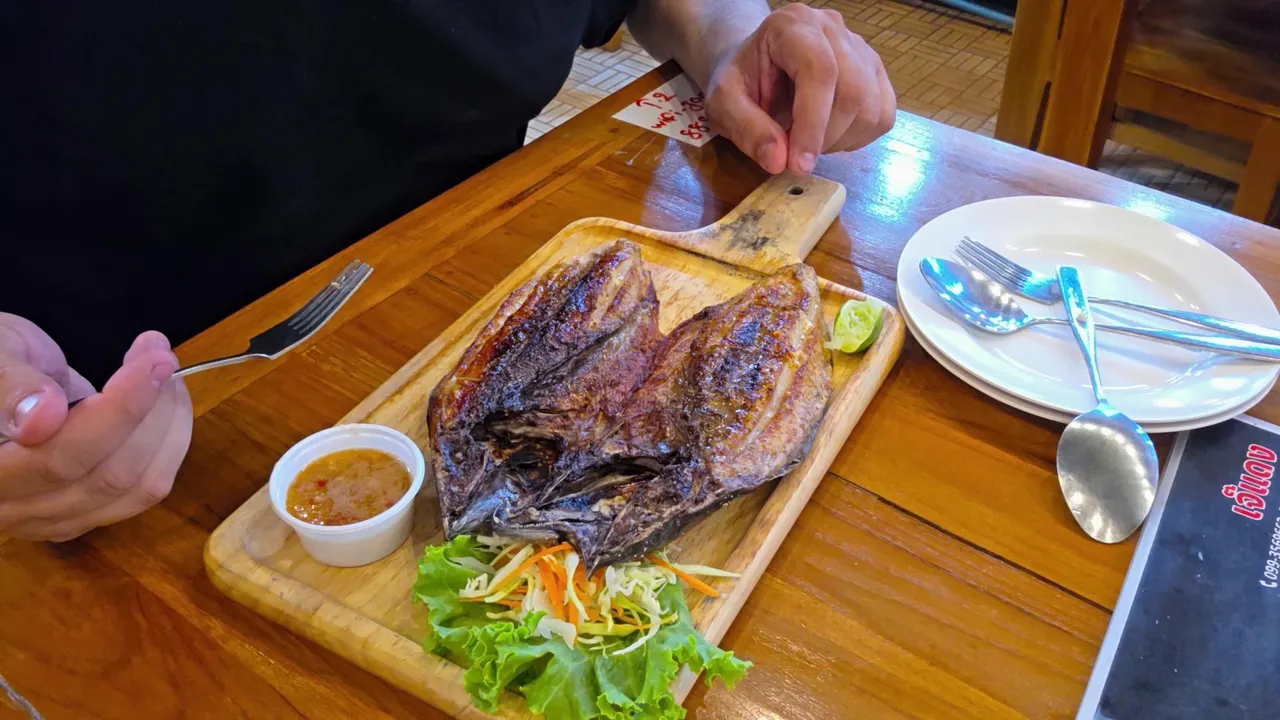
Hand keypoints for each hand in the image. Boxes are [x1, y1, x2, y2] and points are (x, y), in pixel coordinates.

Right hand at [0, 314, 192, 540]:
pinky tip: (167, 405)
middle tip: (161, 356)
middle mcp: (14, 508)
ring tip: (166, 373)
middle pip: (107, 478)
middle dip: (152, 412)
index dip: (118, 413)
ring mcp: (52, 517)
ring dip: (169, 427)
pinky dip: (170, 445)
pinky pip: (144, 491)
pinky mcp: (85, 512)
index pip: (58, 459)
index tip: (155, 362)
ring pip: (136, 489)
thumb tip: (41, 419)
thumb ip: (12, 387)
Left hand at [706, 4, 895, 174]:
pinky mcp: (875, 72)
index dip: (813, 124)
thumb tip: (778, 161)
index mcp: (793, 25)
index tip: (798, 164)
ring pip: (871, 106)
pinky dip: (858, 138)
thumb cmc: (741, 80)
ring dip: (840, 141)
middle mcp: (833, 29)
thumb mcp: (723, 104)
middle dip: (824, 137)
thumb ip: (746, 129)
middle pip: (852, 90)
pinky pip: (882, 114)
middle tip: (796, 157)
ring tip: (807, 141)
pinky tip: (829, 135)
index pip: (819, 71)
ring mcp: (860, 48)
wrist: (756, 64)